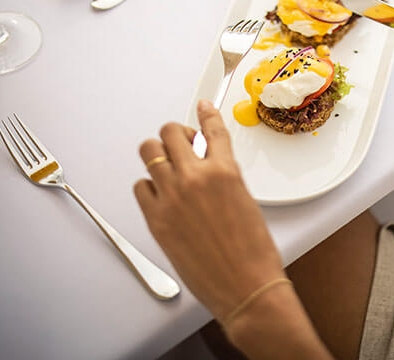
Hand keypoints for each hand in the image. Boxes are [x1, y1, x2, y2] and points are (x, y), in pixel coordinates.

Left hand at [133, 100, 285, 320]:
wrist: (245, 285)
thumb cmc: (253, 252)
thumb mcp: (245, 200)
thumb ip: (224, 177)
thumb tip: (210, 167)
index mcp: (226, 171)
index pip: (213, 128)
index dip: (206, 113)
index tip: (202, 106)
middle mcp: (196, 177)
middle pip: (171, 132)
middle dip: (176, 134)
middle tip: (183, 145)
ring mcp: (172, 196)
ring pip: (149, 151)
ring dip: (158, 153)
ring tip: (168, 164)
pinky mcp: (155, 218)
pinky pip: (140, 185)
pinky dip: (149, 185)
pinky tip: (161, 193)